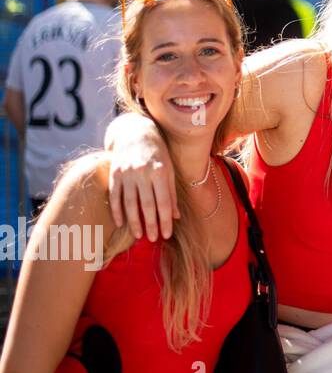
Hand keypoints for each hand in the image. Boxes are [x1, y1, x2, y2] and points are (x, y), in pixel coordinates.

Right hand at [106, 115, 176, 240]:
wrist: (135, 133)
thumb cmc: (158, 153)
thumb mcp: (170, 170)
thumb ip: (171, 193)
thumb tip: (175, 216)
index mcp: (160, 171)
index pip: (163, 201)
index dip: (165, 220)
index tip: (166, 234)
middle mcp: (142, 172)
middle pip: (146, 205)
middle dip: (150, 224)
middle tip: (152, 239)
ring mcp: (126, 173)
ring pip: (129, 203)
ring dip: (134, 221)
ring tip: (139, 235)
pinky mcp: (114, 174)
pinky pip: (115, 197)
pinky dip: (117, 211)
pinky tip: (121, 223)